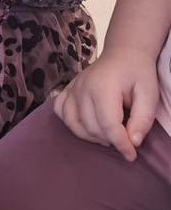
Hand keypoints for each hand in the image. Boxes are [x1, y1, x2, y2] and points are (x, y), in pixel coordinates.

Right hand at [53, 46, 159, 160]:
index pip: (109, 126)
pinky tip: (86, 124)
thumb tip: (133, 142)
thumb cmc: (137, 74)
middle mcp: (83, 89)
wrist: (123, 53)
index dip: (121, 144)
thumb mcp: (149, 94)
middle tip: (124, 139)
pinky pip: (60, 112)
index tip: (132, 155)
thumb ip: (143, 119)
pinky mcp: (67, 90)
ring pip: (74, 124)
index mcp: (103, 88)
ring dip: (91, 136)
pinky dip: (71, 123)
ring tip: (108, 135)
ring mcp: (73, 89)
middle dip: (110, 140)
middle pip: (91, 127)